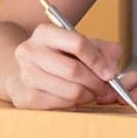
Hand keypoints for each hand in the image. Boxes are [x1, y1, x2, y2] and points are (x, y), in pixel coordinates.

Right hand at [4, 24, 130, 109]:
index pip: (77, 43)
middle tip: (106, 89)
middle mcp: (30, 51)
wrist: (27, 71)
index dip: (97, 61)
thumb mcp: (84, 45)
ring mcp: (25, 75)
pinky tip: (74, 98)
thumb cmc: (60, 57)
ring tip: (92, 93)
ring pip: (70, 91)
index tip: (110, 73)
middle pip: (73, 70)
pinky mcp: (26, 97)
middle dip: (96, 83)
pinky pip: (61, 105)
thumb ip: (105, 51)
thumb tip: (111, 69)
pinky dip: (74, 104)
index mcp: (44, 33)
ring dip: (88, 95)